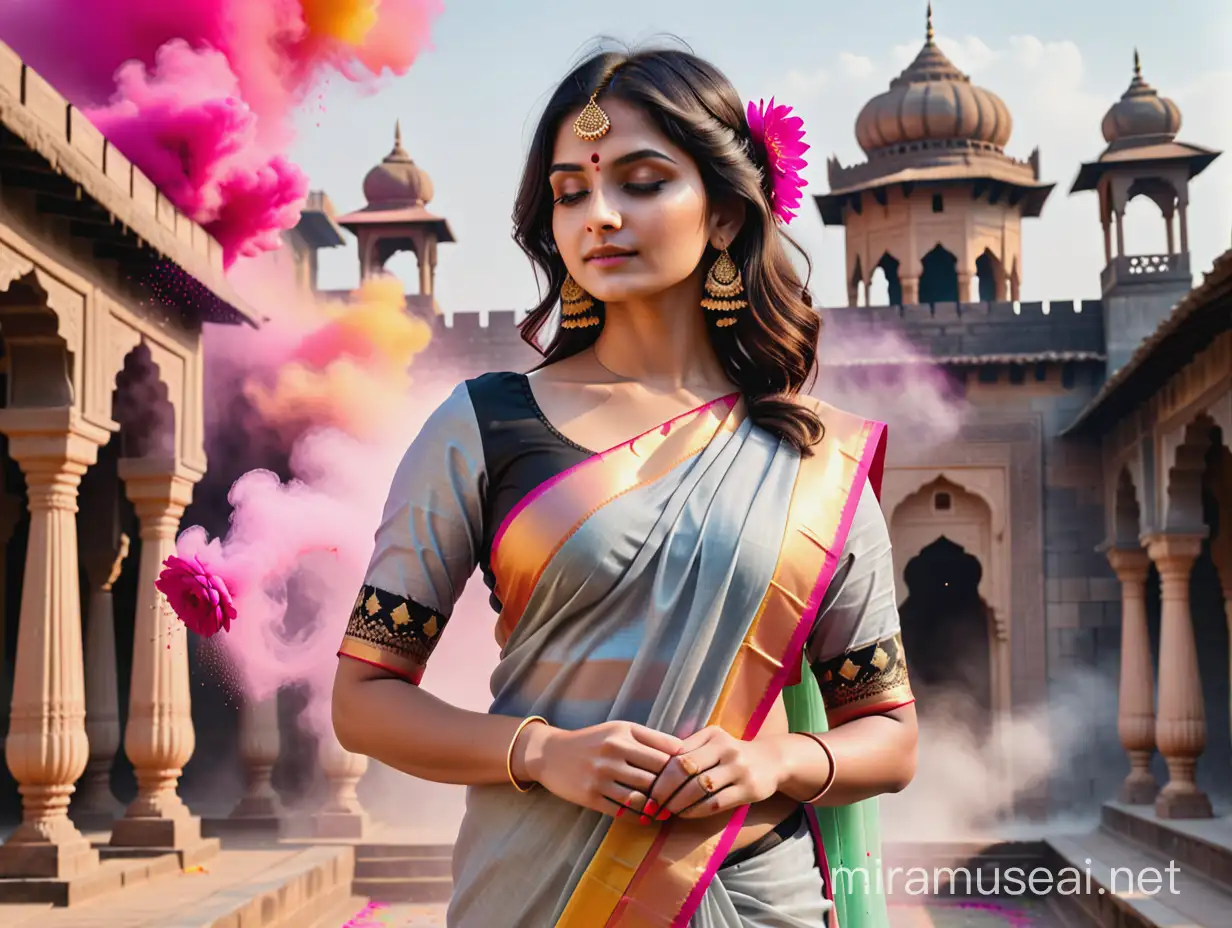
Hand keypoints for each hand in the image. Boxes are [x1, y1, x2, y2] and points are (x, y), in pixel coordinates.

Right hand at [514, 719, 683, 817]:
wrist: (551, 754)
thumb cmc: (593, 740)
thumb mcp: (620, 729)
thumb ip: (651, 737)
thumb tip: (684, 750)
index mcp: (623, 734)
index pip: (663, 754)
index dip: (680, 769)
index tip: (690, 779)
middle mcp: (612, 753)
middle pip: (654, 778)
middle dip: (671, 791)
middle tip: (683, 800)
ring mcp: (600, 776)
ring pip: (640, 798)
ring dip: (656, 808)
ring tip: (667, 811)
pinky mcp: (590, 796)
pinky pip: (622, 811)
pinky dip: (637, 817)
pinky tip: (646, 818)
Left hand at [644, 726, 783, 820]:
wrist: (772, 760)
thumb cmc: (731, 752)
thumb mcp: (713, 741)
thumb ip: (689, 748)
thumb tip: (655, 766)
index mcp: (713, 736)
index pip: (679, 754)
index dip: (660, 774)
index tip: (647, 787)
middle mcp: (726, 750)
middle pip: (686, 770)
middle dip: (665, 790)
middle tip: (652, 804)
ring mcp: (739, 770)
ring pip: (700, 788)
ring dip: (678, 803)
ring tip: (666, 811)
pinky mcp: (748, 790)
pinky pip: (716, 803)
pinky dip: (696, 811)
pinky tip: (685, 814)